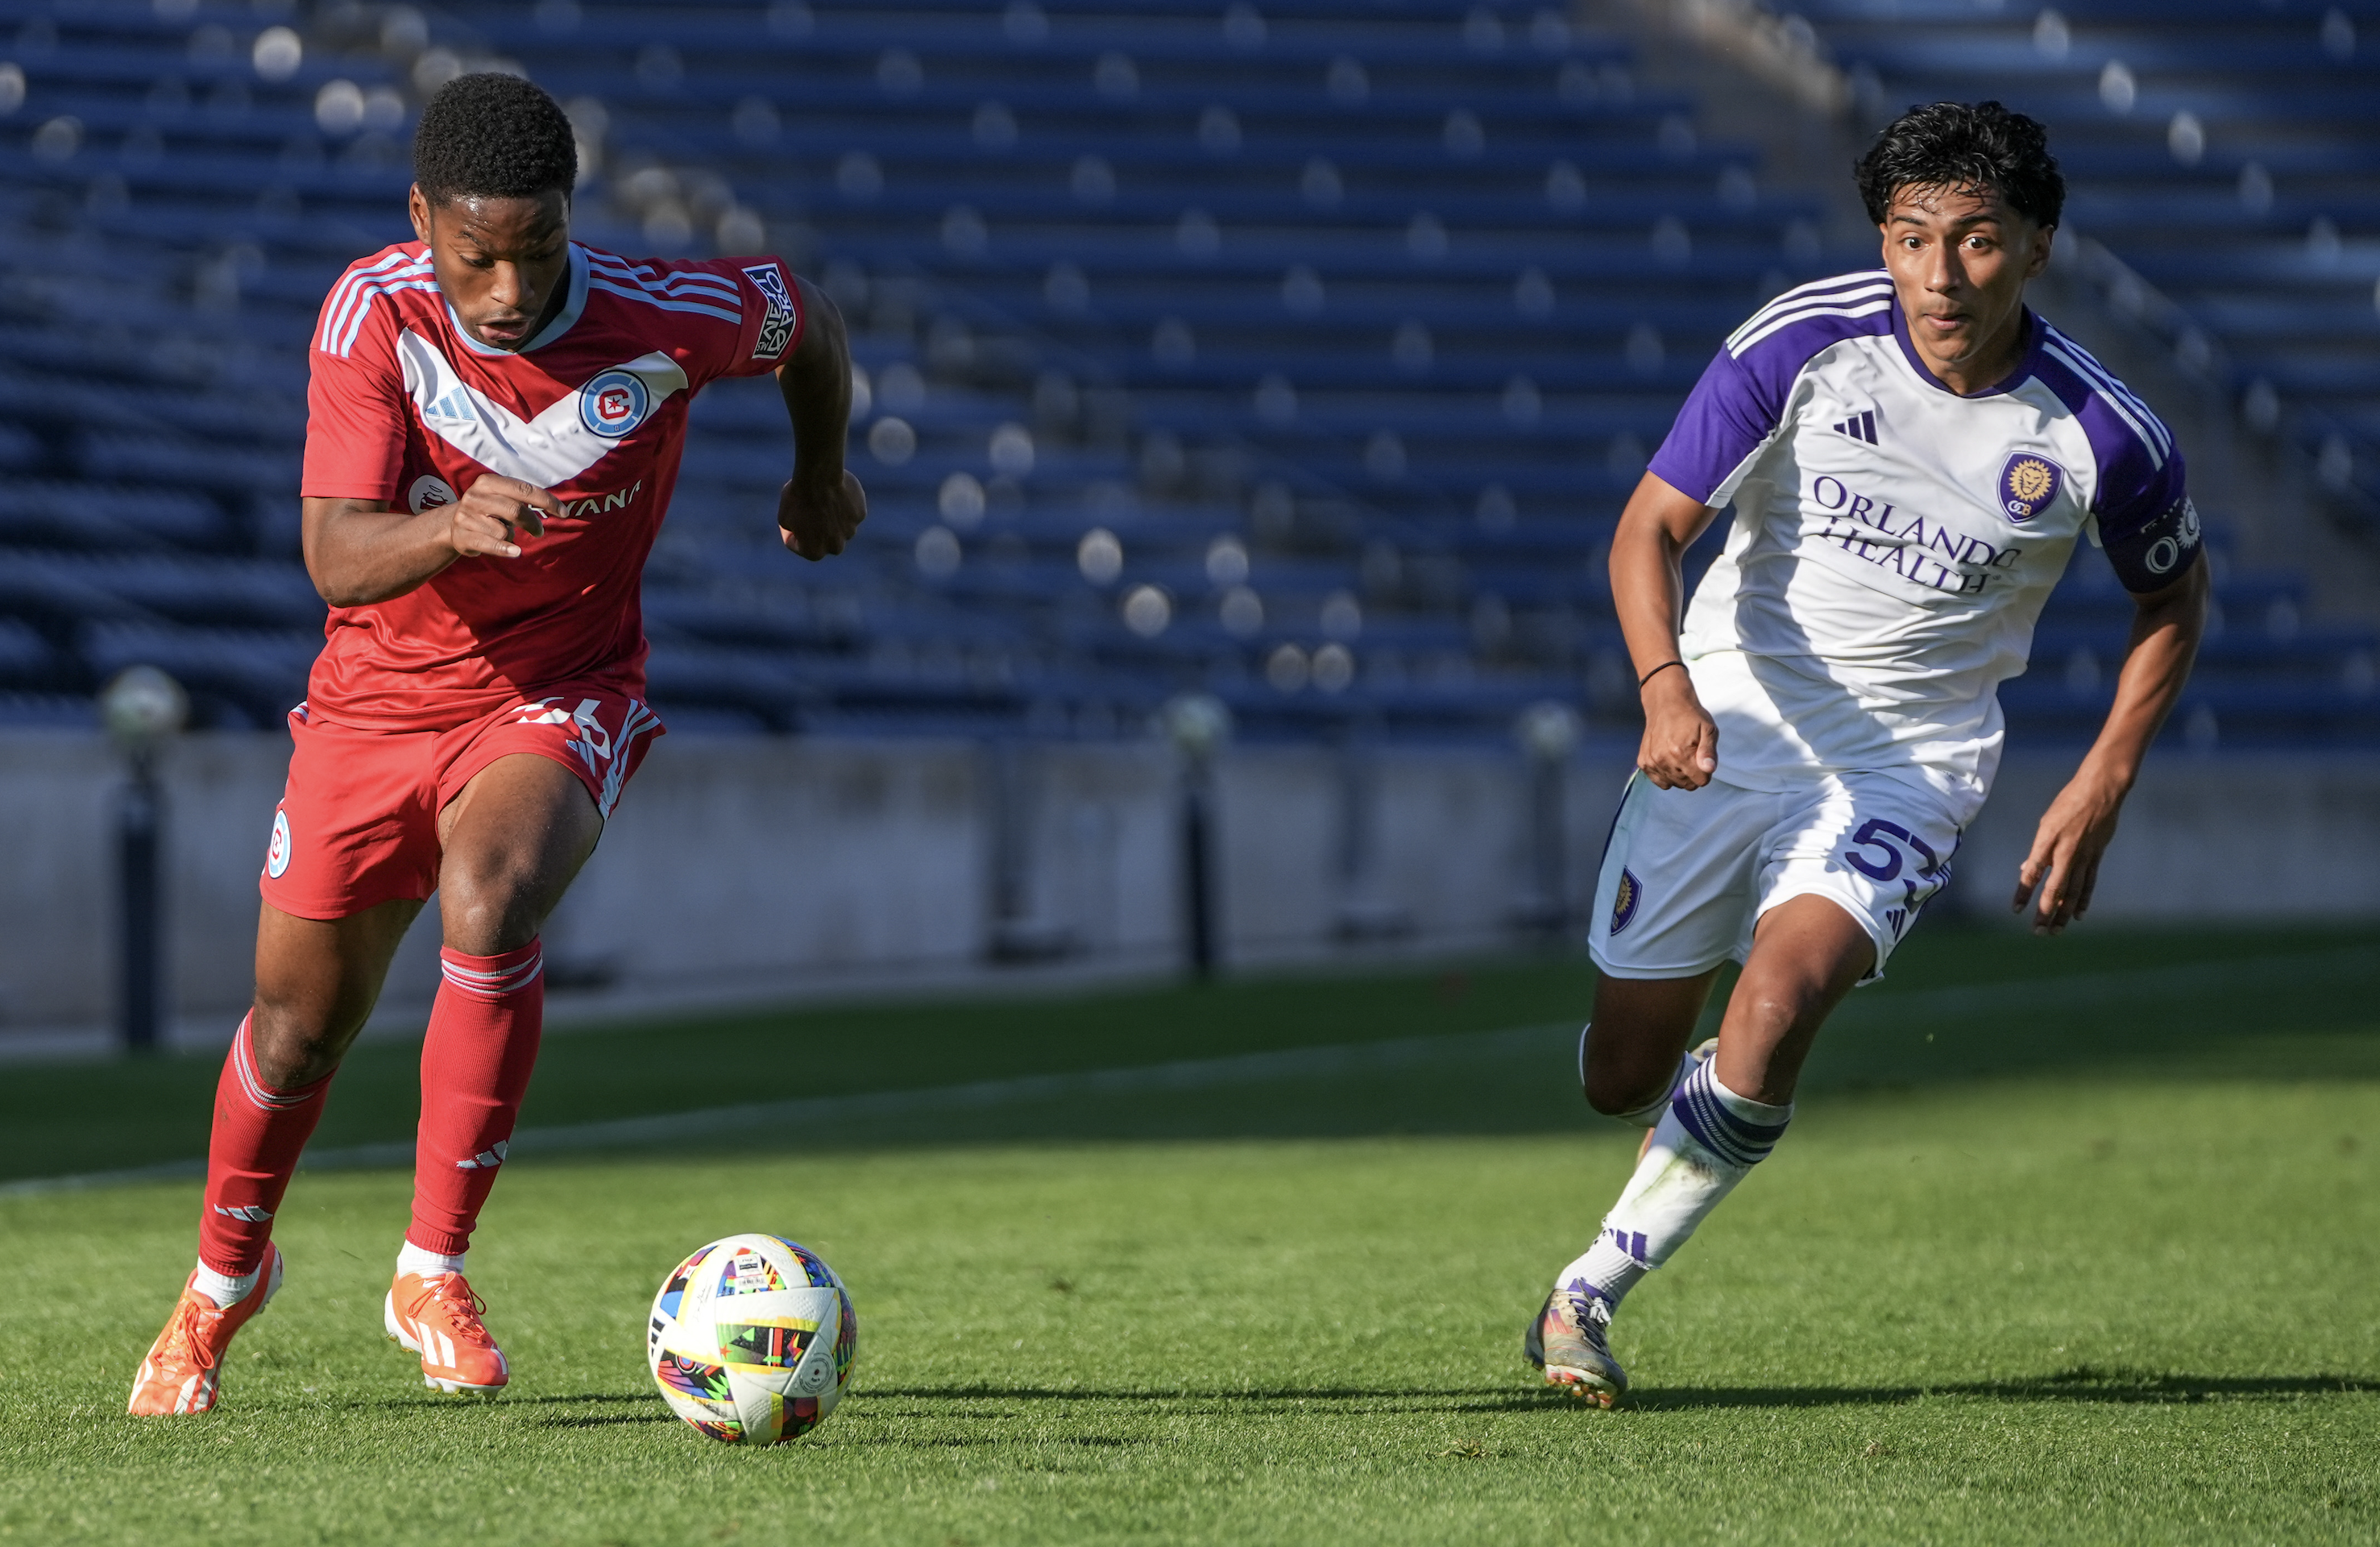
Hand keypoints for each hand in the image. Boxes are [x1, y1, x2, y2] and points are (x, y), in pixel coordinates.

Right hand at [449, 475, 559, 559]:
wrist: (452, 525)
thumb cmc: (488, 510)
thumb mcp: (501, 497)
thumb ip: (523, 498)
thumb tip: (556, 507)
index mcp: (488, 482)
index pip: (524, 490)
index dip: (547, 501)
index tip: (564, 512)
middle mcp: (475, 496)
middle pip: (516, 510)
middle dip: (533, 523)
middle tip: (538, 532)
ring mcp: (467, 517)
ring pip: (504, 531)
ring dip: (510, 536)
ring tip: (500, 533)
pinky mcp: (463, 536)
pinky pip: (492, 545)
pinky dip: (506, 550)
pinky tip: (516, 552)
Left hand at [779, 468, 866, 559]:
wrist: (819, 477)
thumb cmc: (798, 497)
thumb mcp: (784, 516)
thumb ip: (795, 530)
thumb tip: (802, 531)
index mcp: (814, 552)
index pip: (799, 546)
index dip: (792, 532)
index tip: (789, 519)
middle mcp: (835, 547)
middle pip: (824, 541)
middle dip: (817, 530)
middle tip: (809, 511)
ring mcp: (850, 531)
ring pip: (840, 526)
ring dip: (832, 517)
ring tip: (823, 498)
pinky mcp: (860, 515)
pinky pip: (850, 512)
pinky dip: (844, 504)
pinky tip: (836, 491)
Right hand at [1638, 668, 1717, 789]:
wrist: (1666, 703)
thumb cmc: (1690, 715)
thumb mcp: (1708, 729)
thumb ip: (1709, 751)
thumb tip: (1709, 769)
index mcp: (1681, 753)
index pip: (1701, 781)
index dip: (1705, 771)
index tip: (1702, 758)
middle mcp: (1664, 760)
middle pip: (1687, 785)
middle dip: (1693, 773)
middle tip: (1691, 754)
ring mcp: (1651, 762)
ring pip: (1673, 784)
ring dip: (1679, 775)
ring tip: (1679, 755)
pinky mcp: (1643, 761)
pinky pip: (1659, 781)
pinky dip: (1665, 774)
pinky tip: (1668, 759)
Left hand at [2011, 766, 2126, 934]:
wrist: (2101, 790)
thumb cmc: (2068, 803)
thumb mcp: (2047, 823)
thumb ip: (2038, 850)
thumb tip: (2027, 871)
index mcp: (2048, 840)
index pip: (2033, 873)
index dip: (2023, 892)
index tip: (2016, 910)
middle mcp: (2066, 851)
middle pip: (2055, 888)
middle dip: (2045, 912)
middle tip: (2037, 931)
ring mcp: (2084, 855)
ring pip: (2073, 891)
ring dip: (2064, 913)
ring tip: (2056, 931)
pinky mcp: (2097, 856)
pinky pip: (2089, 883)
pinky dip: (2083, 900)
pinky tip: (2077, 915)